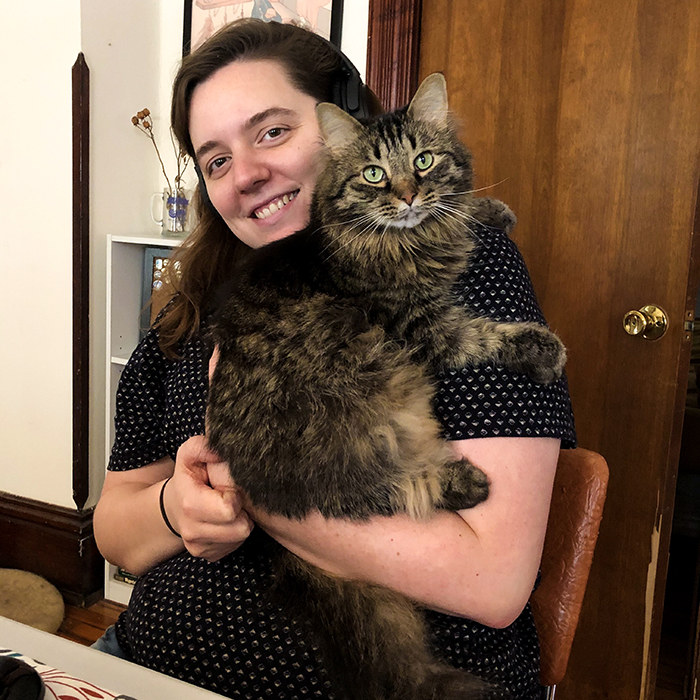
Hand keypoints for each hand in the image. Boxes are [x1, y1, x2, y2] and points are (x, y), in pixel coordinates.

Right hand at [164, 435, 252, 561]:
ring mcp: (199, 547)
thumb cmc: (189, 477)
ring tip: (227, 506)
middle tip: (230, 497)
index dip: (235, 495)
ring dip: (239, 520)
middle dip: (241, 510)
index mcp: (190, 505)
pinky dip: (234, 532)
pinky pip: (236, 545)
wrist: (175, 504)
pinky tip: (224, 519)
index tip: (227, 487)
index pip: (230, 509)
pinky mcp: (209, 556)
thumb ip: (204, 447)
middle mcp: (192, 532)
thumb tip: (219, 450)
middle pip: (240, 528)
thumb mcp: (191, 454)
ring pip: (241, 537)